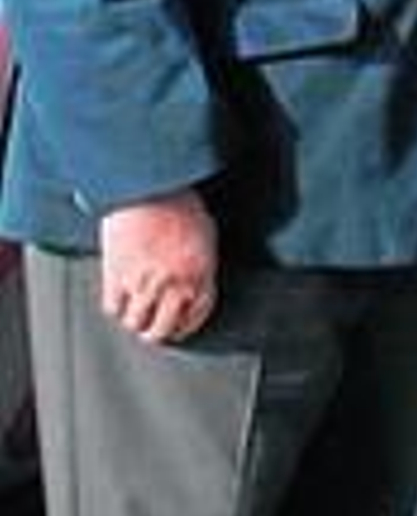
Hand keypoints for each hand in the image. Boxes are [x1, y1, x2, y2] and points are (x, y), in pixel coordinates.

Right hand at [100, 188, 218, 344]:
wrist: (147, 184)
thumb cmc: (178, 199)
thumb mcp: (204, 230)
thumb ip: (201, 261)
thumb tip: (196, 281)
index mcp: (200, 271)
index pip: (197, 315)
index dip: (186, 325)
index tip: (179, 326)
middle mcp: (174, 282)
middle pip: (163, 330)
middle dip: (158, 331)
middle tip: (153, 326)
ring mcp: (143, 283)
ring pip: (136, 323)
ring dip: (135, 321)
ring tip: (135, 313)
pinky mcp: (117, 276)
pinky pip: (113, 308)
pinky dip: (116, 307)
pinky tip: (120, 299)